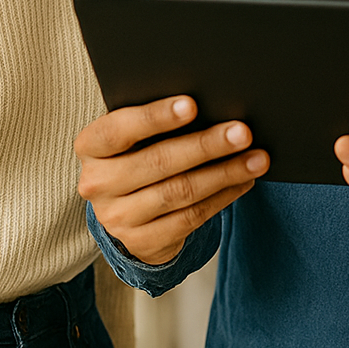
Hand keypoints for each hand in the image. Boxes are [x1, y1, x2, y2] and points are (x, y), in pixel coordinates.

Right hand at [75, 95, 268, 264]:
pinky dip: (222, 197)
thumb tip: (212, 104)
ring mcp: (117, 218)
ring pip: (179, 192)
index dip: (155, 117)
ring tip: (257, 158)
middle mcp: (97, 184)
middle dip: (206, 145)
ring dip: (224, 173)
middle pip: (158, 161)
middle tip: (243, 132)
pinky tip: (244, 181)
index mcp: (91, 147)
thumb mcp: (136, 135)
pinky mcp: (142, 243)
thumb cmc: (139, 152)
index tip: (192, 105)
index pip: (118, 130)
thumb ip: (158, 121)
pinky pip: (190, 218)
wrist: (126, 209)